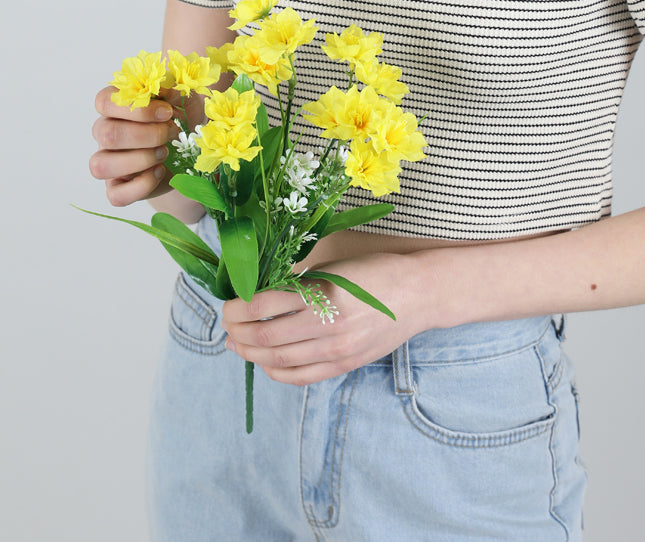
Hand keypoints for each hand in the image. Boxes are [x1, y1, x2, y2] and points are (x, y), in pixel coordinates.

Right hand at [89, 85, 178, 205]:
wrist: (188, 148)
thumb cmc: (177, 118)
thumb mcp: (181, 98)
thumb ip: (172, 90)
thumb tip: (165, 89)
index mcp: (114, 107)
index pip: (105, 102)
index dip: (136, 109)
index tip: (166, 112)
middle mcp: (104, 133)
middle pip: (107, 134)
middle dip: (145, 135)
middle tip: (171, 132)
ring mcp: (108, 162)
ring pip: (100, 165)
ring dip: (139, 160)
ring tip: (164, 153)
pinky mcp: (117, 188)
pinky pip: (116, 195)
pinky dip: (142, 185)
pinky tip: (160, 172)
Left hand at [221, 253, 428, 385]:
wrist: (417, 294)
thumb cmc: (374, 272)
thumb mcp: (332, 268)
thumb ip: (298, 283)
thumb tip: (258, 294)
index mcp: (322, 293)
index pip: (263, 307)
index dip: (237, 308)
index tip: (228, 304)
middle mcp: (327, 326)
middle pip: (265, 338)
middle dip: (237, 332)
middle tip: (226, 325)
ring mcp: (336, 351)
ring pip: (278, 361)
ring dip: (250, 354)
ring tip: (237, 345)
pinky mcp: (344, 366)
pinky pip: (301, 377)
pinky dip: (277, 373)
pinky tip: (265, 364)